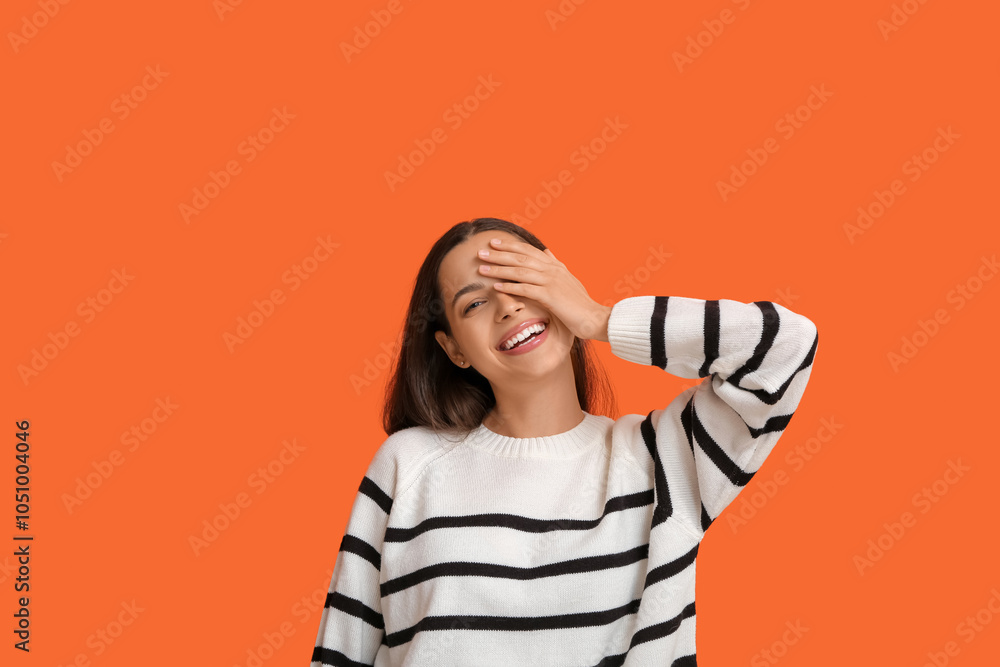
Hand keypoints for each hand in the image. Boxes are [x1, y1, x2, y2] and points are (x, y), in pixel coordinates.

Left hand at [477, 237, 611, 341]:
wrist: (594, 318)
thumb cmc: (581, 303)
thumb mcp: (568, 279)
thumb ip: (556, 265)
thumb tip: (547, 251)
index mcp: (555, 266)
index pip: (529, 251)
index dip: (510, 246)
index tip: (494, 243)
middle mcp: (552, 270)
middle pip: (521, 258)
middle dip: (499, 254)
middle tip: (481, 252)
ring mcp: (551, 282)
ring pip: (520, 271)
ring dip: (499, 269)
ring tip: (482, 268)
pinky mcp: (550, 296)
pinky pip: (526, 289)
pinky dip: (510, 287)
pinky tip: (496, 286)